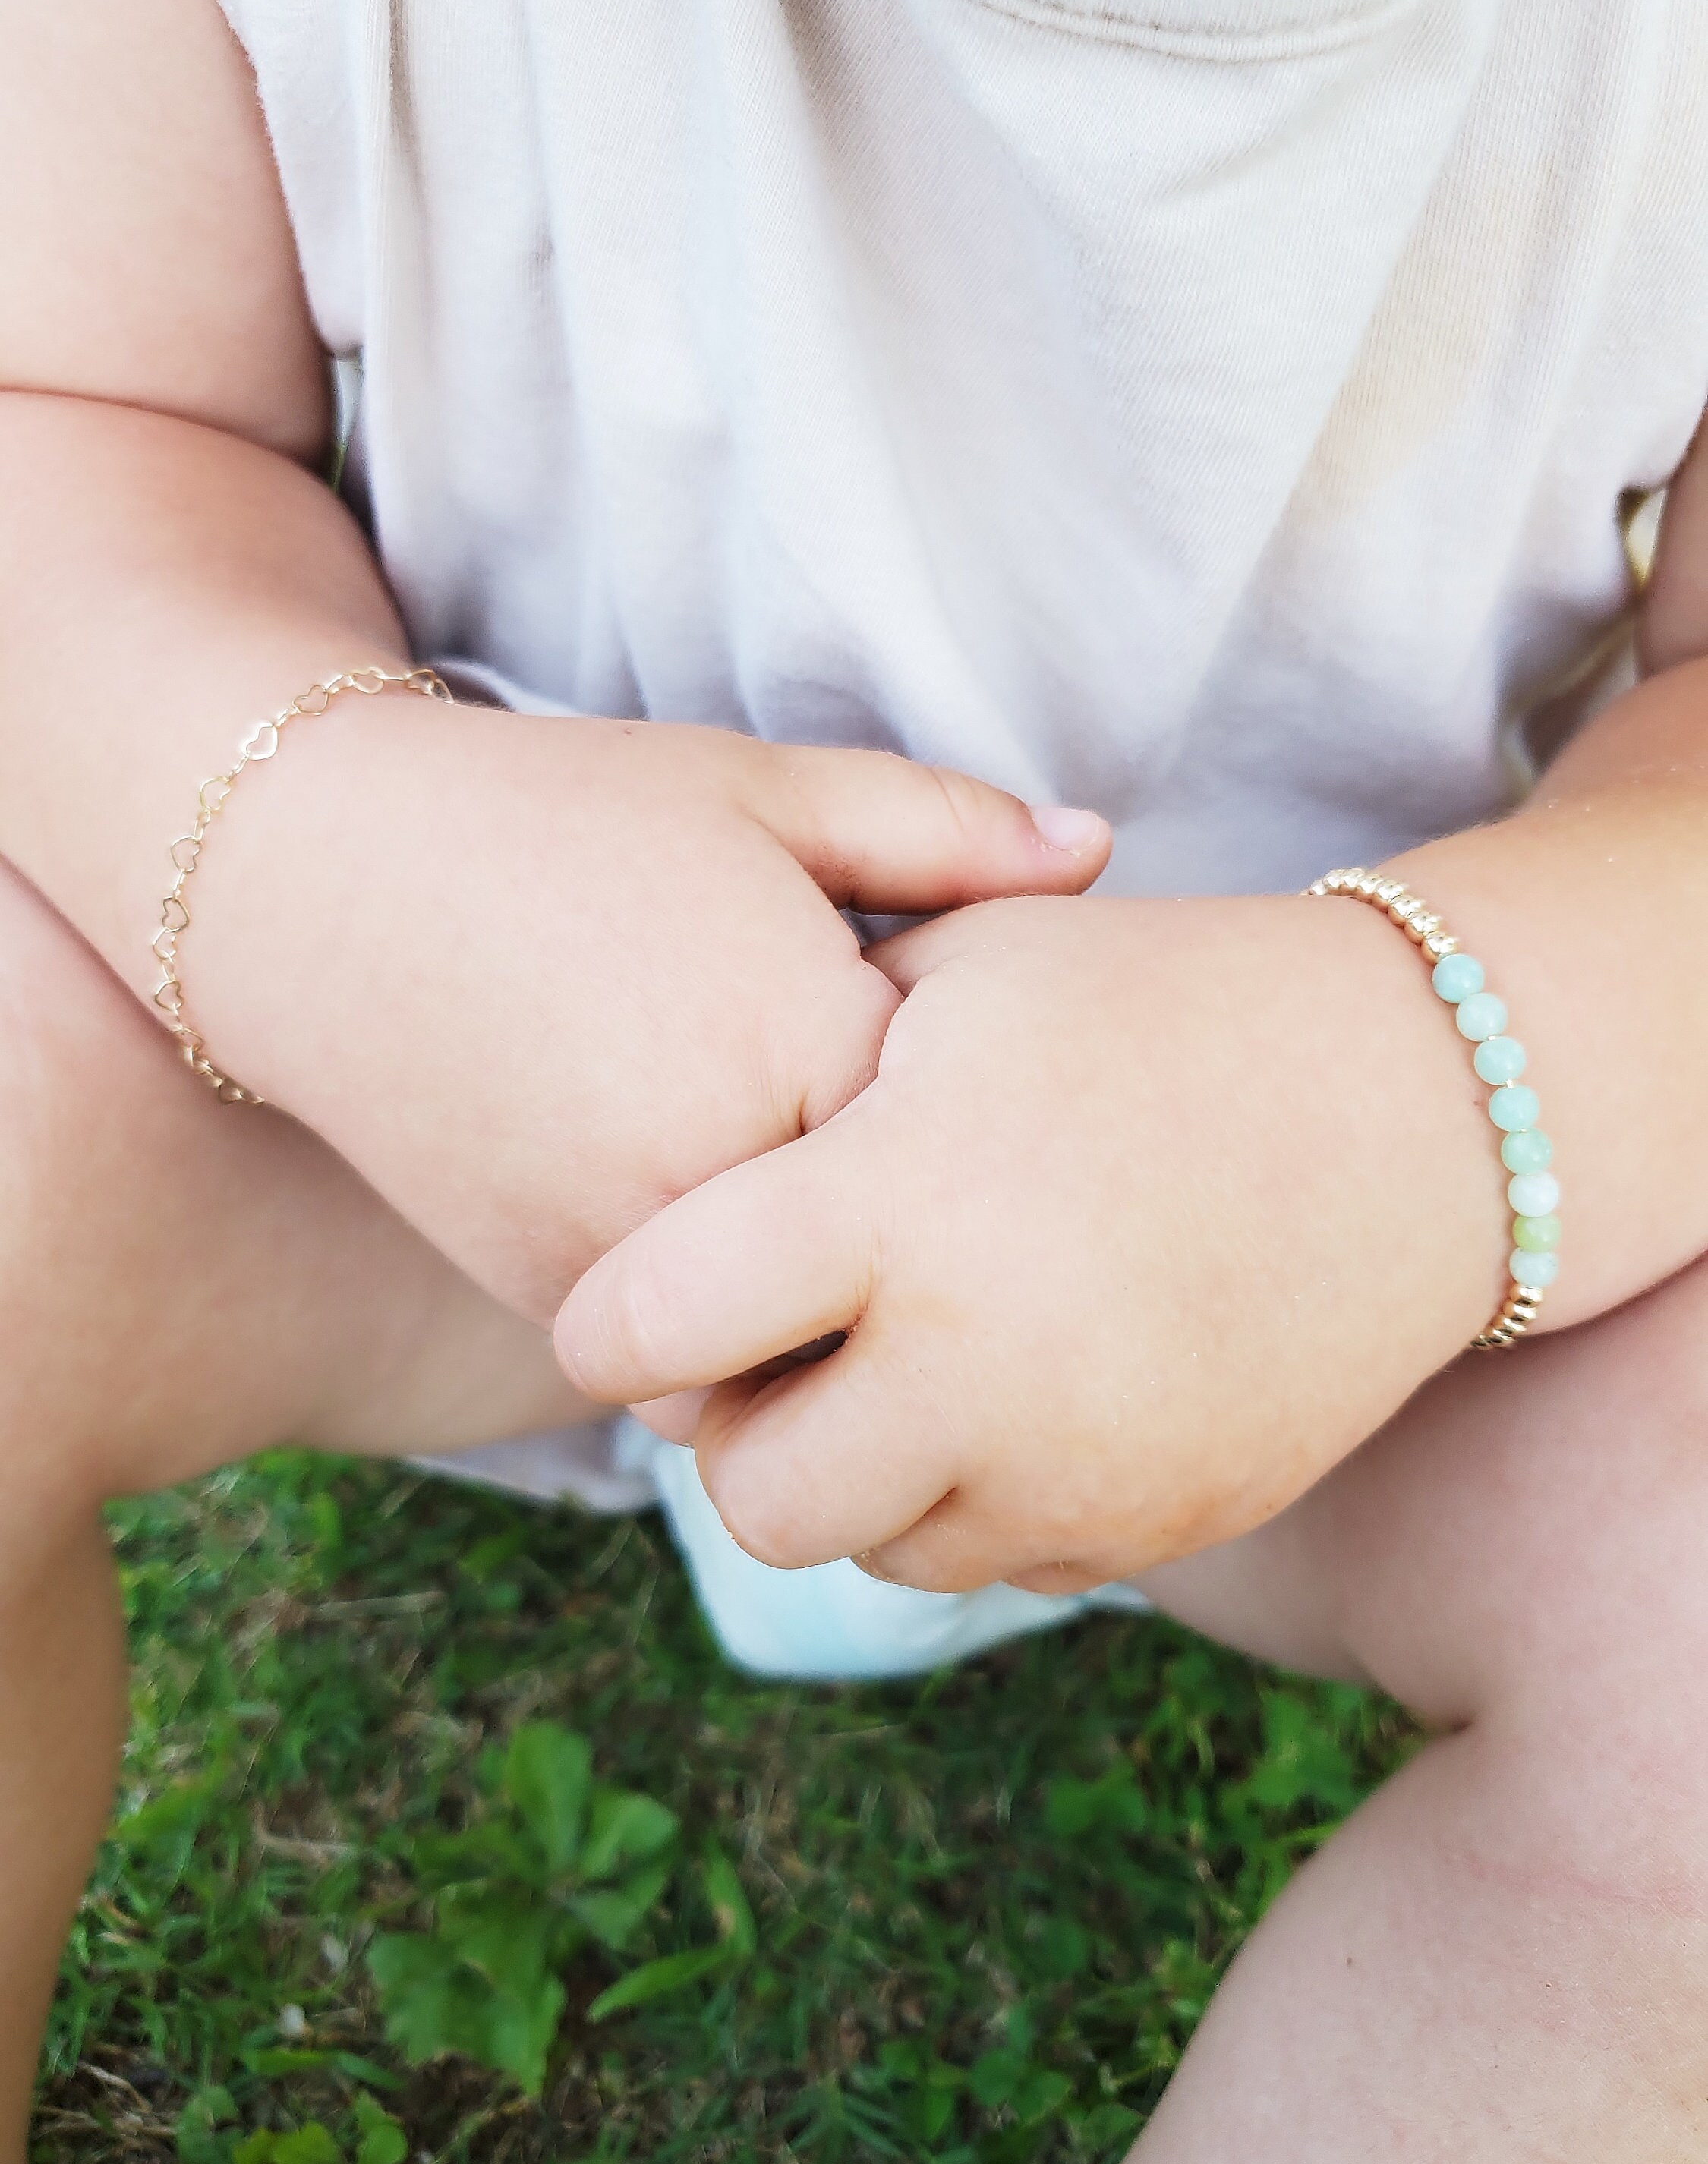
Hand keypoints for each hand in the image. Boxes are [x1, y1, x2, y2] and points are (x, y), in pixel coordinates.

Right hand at [193, 704, 1107, 1320]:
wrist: (323, 887)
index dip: (1013, 1119)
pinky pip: (689, 1373)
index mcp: (810, 1044)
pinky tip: (742, 1255)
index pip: (980, 1140)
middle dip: (943, 1250)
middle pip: (906, 1275)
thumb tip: (1100, 852)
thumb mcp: (763, 791)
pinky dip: (731, 1341)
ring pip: (800, 1352)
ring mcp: (628, 1261)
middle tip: (990, 1217)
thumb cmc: (567, 819)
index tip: (1033, 1107)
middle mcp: (724, 1179)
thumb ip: (943, 830)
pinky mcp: (549, 1303)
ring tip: (858, 1241)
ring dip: (834, 1316)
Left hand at [556, 895, 1503, 1589]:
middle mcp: (979, 1361)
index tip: (640, 1297)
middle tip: (782, 1348)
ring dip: (859, 1470)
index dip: (612, 1320)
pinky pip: (996, 1561)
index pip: (642, 1327)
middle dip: (738, 1432)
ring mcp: (1079, 1467)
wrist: (1424, 1109)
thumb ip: (802, 1062)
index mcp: (897, 1199)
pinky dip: (974, 1493)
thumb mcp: (970, 968)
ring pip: (868, 1550)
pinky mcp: (1158, 1528)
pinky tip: (1021, 1382)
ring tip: (917, 1349)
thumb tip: (681, 1171)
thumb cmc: (1162, 1005)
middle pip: (750, 1496)